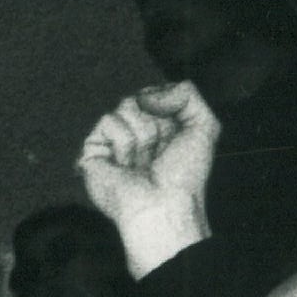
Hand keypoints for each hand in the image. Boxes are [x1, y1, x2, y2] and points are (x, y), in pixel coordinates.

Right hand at [76, 79, 220, 276]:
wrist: (163, 205)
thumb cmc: (184, 176)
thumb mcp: (204, 125)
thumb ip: (187, 93)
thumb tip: (146, 92)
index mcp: (160, 126)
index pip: (156, 92)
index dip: (168, 107)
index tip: (175, 136)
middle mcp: (135, 132)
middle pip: (140, 96)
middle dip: (155, 122)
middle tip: (159, 152)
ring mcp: (113, 142)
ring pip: (124, 106)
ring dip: (141, 135)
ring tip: (142, 162)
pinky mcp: (92, 151)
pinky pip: (106, 122)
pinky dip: (122, 142)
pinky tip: (125, 165)